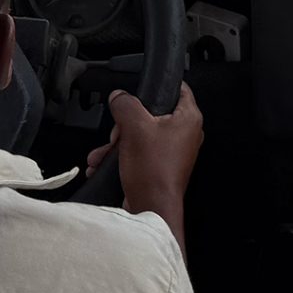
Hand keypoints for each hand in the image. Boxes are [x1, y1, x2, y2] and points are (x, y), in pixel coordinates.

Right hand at [90, 84, 203, 222]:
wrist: (151, 207)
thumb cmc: (153, 171)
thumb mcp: (134, 127)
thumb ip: (125, 105)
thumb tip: (119, 96)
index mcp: (188, 119)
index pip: (178, 88)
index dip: (158, 85)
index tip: (141, 88)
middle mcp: (185, 134)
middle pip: (153, 113)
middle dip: (128, 122)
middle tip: (120, 131)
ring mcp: (173, 151)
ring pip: (142, 133)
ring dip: (119, 141)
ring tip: (105, 150)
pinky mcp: (160, 166)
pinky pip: (139, 152)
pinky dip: (122, 154)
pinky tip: (104, 161)